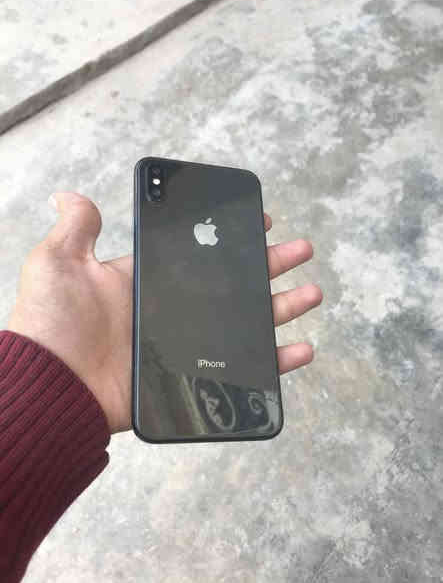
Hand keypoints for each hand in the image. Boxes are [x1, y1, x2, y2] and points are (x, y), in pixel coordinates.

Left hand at [8, 193, 321, 433]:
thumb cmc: (52, 326)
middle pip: (236, 284)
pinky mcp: (195, 378)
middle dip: (271, 265)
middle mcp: (174, 309)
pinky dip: (277, 361)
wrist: (54, 389)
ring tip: (312, 291)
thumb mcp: (58, 263)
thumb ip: (76, 229)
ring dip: (284, 307)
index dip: (231, 239)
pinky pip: (247, 369)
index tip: (261, 221)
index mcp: (149, 280)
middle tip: (300, 250)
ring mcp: (188, 345)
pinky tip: (302, 348)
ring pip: (249, 322)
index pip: (202, 254)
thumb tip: (72, 195)